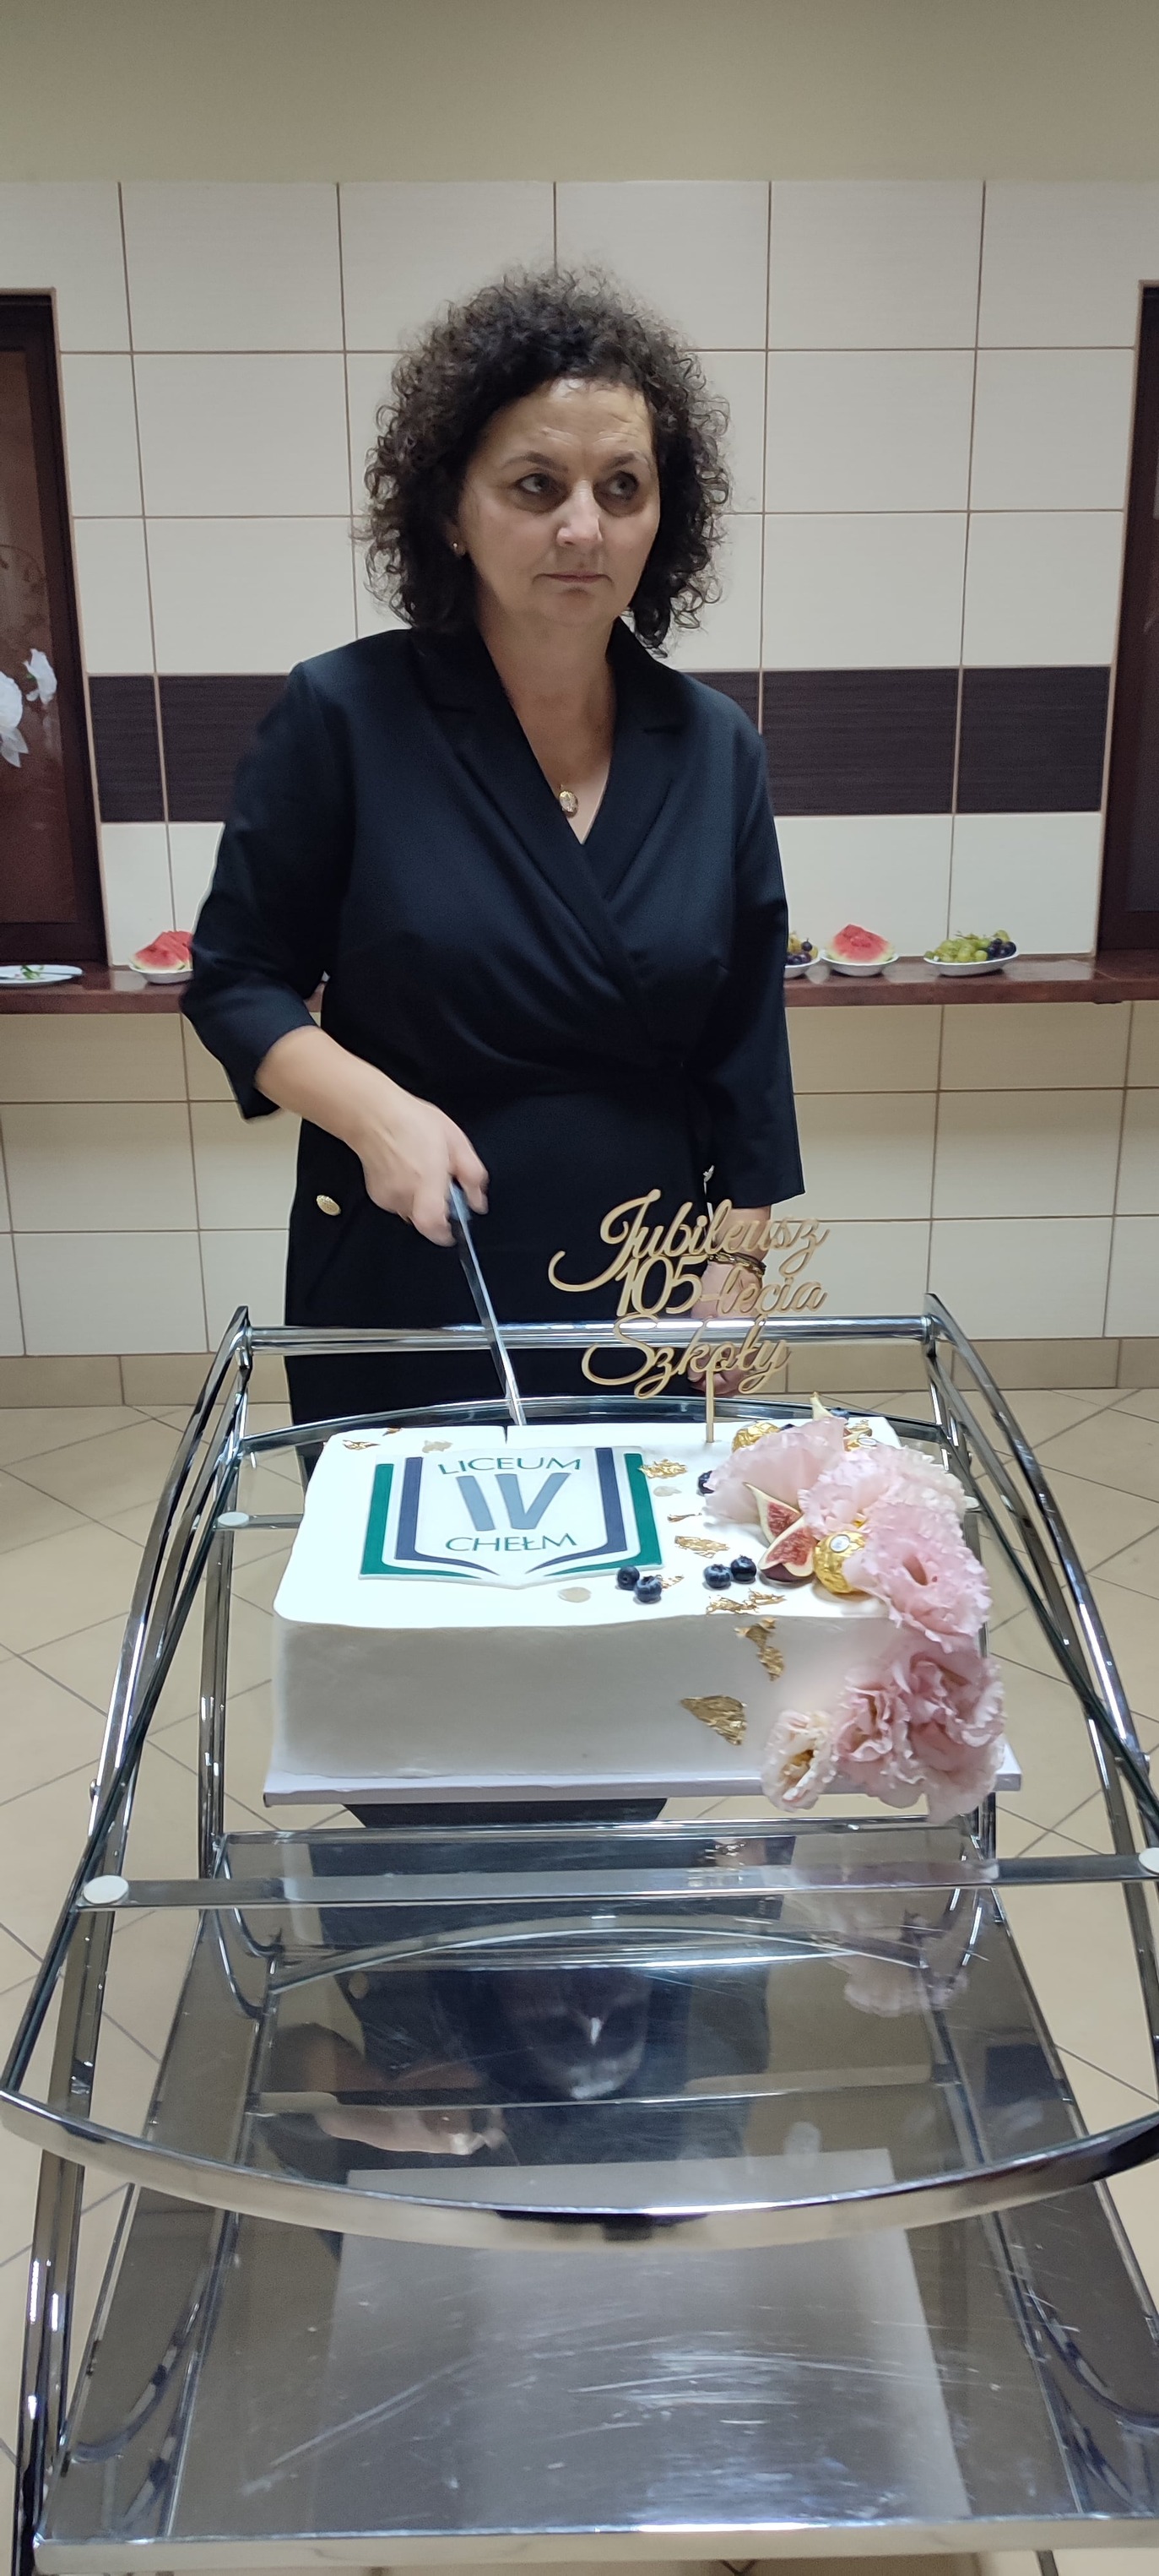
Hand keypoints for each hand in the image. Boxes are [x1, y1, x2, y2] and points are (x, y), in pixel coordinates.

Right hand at [350, 1079, 487, 1245]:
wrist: (373, 1115)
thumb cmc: (412, 1121)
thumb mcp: (456, 1142)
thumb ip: (472, 1175)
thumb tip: (477, 1201)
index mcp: (425, 1180)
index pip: (432, 1225)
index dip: (446, 1233)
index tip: (455, 1228)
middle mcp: (404, 1193)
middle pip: (427, 1221)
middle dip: (439, 1208)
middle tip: (442, 1184)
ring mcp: (388, 1197)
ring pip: (414, 1213)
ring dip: (424, 1201)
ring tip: (424, 1173)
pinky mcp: (377, 1196)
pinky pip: (400, 1204)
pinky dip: (409, 1195)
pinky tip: (409, 1173)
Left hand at [688, 1259, 762, 1395]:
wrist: (734, 1262)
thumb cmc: (720, 1285)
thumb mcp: (703, 1319)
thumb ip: (702, 1350)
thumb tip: (698, 1373)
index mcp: (745, 1341)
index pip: (734, 1377)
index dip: (713, 1384)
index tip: (697, 1383)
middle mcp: (753, 1341)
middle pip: (740, 1375)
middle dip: (719, 1383)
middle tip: (699, 1382)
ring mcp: (753, 1334)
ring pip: (741, 1365)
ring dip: (724, 1373)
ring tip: (704, 1372)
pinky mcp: (749, 1326)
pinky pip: (741, 1351)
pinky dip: (729, 1359)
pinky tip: (716, 1358)